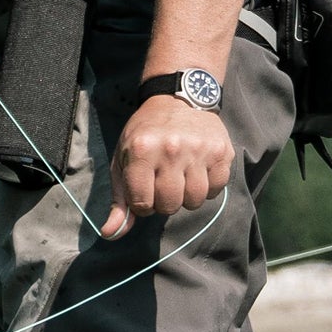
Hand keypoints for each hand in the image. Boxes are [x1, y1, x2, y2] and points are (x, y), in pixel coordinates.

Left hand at [101, 98, 233, 237]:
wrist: (177, 97)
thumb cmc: (145, 133)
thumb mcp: (123, 160)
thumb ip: (119, 200)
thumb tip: (110, 234)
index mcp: (142, 151)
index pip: (142, 205)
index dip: (142, 203)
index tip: (144, 188)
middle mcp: (171, 149)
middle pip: (170, 205)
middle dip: (165, 201)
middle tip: (163, 181)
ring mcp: (199, 149)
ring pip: (195, 200)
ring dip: (187, 195)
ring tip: (181, 175)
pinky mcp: (221, 151)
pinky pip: (217, 189)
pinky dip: (208, 185)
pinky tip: (198, 169)